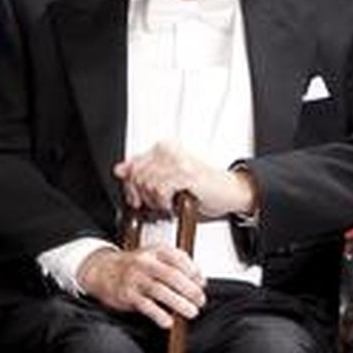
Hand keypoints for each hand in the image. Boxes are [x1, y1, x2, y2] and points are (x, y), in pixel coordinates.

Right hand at [76, 245, 205, 329]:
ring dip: (179, 303)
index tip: (202, 283)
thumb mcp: (156, 256)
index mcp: (155, 251)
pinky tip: (168, 321)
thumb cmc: (135, 266)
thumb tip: (200, 279)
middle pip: (171, 275)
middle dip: (190, 290)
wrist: (102, 270)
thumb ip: (179, 264)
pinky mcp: (127, 294)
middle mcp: (145, 262)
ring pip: (160, 291)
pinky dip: (159, 315)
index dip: (194, 272)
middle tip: (200, 300)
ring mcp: (135, 278)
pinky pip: (145, 305)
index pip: (179, 258)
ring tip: (191, 312)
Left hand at [114, 142, 254, 217]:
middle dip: (143, 196)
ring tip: (167, 204)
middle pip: (137, 176)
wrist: (231, 192)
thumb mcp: (168, 178)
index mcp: (164, 148)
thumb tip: (121, 169)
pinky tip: (173, 204)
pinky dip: (164, 202)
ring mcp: (178, 161)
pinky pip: (160, 189)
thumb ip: (144, 172)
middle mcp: (169, 151)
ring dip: (155, 201)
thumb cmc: (204, 187)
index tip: (136, 198)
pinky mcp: (186, 174)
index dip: (130, 186)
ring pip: (147, 183)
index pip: (132, 165)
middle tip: (156, 204)